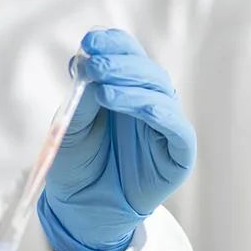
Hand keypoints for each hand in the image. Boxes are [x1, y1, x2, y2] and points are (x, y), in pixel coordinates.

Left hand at [39, 29, 195, 250]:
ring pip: (161, 94)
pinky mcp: (178, 153)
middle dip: (120, 64)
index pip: (128, 55)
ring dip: (134, 87)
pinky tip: (141, 108)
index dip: (113, 44)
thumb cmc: (78, 164)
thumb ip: (84, 97)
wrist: (81, 208)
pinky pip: (177, 128)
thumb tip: (87, 61)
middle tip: (95, 64)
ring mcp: (166, 126)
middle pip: (146, 71)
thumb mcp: (71, 126)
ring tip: (104, 91)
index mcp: (126, 87)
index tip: (90, 42)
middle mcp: (149, 101)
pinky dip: (161, 114)